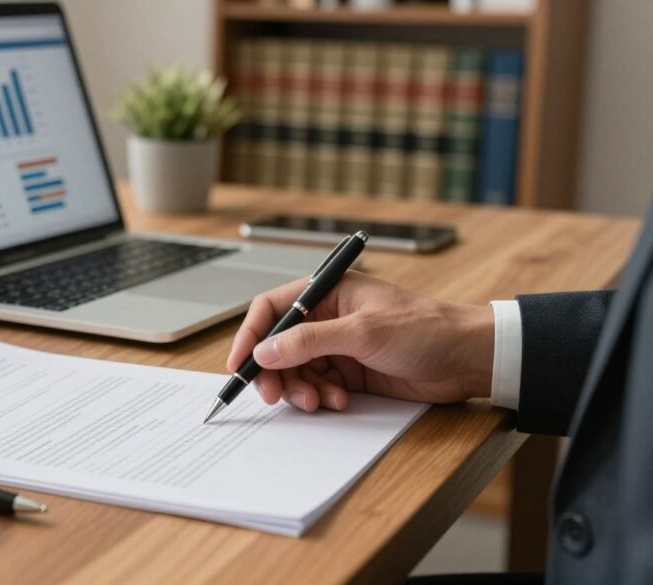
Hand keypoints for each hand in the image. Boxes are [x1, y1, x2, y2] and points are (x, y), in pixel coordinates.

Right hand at [227, 271, 493, 412]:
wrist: (467, 358)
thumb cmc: (425, 328)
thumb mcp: (363, 332)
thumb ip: (309, 341)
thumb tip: (266, 351)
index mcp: (327, 292)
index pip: (272, 309)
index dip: (251, 335)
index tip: (239, 364)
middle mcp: (326, 317)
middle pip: (278, 345)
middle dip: (274, 372)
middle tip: (275, 396)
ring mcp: (337, 346)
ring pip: (295, 371)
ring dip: (300, 389)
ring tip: (319, 401)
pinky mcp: (348, 372)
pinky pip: (317, 386)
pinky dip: (320, 397)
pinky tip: (340, 400)